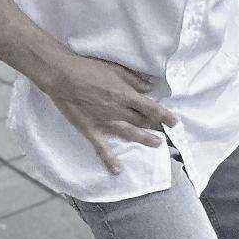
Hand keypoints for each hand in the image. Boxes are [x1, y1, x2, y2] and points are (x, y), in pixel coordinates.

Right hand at [44, 54, 177, 174]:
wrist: (63, 76)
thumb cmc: (90, 69)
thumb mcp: (117, 69)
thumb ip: (135, 80)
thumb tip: (151, 86)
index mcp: (125, 95)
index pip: (151, 108)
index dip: (165, 116)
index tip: (174, 122)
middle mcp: (118, 110)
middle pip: (142, 121)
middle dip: (155, 126)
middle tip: (165, 131)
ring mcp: (104, 122)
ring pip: (129, 134)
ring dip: (144, 139)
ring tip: (157, 144)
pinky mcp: (90, 129)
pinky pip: (101, 148)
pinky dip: (110, 160)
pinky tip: (117, 170)